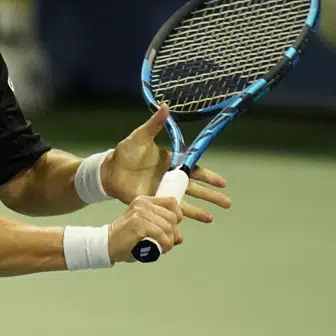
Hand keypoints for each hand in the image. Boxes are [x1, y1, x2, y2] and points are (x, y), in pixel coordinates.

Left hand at [102, 104, 232, 222]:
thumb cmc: (124, 153)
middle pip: (195, 189)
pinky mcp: (152, 203)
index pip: (194, 170)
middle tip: (227, 203)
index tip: (222, 183)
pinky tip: (185, 228)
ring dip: (199, 211)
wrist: (108, 171)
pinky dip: (176, 220)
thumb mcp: (140, 137)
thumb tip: (165, 106)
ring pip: (185, 203)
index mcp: (171, 163)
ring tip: (212, 218)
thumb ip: (154, 125)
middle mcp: (169, 179)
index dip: (209, 177)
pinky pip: (167, 212)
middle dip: (211, 196)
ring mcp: (162, 192)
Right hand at [109, 196, 182, 262]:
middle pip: (172, 217)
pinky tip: (159, 250)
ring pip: (168, 227)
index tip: (171, 229)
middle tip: (166, 243)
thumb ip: (163, 231)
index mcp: (144, 201)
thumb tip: (179, 237)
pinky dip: (164, 244)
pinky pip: (161, 235)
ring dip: (169, 241)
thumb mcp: (146, 231)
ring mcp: (140, 213)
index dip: (177, 216)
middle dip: (173, 233)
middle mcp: (143, 204)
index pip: (172, 202)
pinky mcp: (138, 224)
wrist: (107, 245)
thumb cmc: (125, 239)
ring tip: (162, 248)